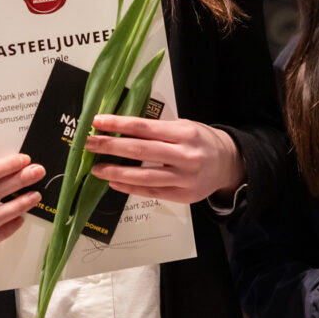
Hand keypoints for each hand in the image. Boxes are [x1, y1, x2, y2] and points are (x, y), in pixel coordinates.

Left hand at [83, 114, 242, 203]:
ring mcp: (185, 178)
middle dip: (110, 147)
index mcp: (184, 133)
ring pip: (144, 176)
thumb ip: (157, 130)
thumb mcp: (184, 126)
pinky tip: (114, 183)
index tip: (98, 122)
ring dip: (116, 172)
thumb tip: (120, 130)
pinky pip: (151, 191)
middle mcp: (185, 156)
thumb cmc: (201, 141)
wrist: (229, 163)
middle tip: (89, 144)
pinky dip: (130, 188)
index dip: (118, 125)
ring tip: (97, 169)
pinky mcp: (183, 196)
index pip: (144, 127)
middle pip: (140, 151)